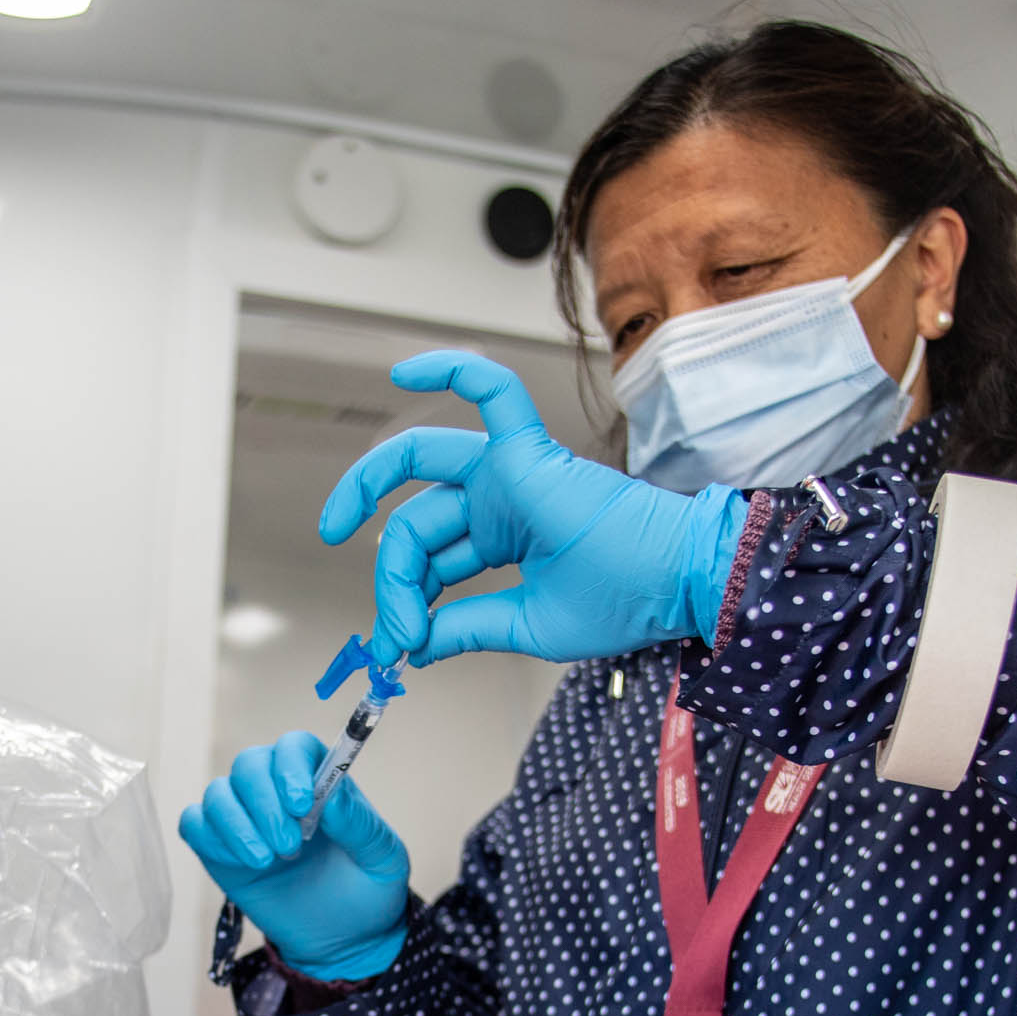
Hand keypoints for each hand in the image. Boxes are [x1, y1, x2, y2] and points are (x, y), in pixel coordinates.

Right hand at [179, 733, 409, 981]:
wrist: (342, 939)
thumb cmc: (367, 891)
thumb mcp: (383, 859)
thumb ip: (360, 825)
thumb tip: (330, 797)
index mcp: (318, 779)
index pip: (293, 747)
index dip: (290, 766)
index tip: (301, 804)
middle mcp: (276, 789)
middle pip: (249, 765)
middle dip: (263, 804)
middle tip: (289, 847)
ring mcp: (244, 817)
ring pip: (217, 794)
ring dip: (237, 827)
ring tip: (267, 861)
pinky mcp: (218, 847)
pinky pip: (194, 825)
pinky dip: (211, 840)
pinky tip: (242, 864)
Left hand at [319, 350, 749, 666]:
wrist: (678, 584)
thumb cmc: (624, 599)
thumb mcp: (527, 624)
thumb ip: (468, 627)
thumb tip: (414, 645)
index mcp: (503, 536)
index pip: (431, 560)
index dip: (404, 602)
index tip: (398, 645)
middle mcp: (500, 497)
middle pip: (417, 521)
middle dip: (386, 571)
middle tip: (379, 621)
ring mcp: (512, 468)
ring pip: (423, 464)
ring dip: (369, 489)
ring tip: (338, 528)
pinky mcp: (529, 450)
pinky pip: (490, 392)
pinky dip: (449, 371)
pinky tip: (401, 370)